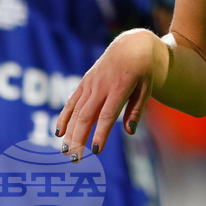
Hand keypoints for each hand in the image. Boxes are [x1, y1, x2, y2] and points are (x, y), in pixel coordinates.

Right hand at [55, 29, 159, 161]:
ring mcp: (91, 83)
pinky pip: (72, 101)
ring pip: (76, 110)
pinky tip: (59, 133)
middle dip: (80, 138)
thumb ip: (137, 109)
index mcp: (120, 88)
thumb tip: (130, 131)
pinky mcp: (84, 82)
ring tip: (66, 152)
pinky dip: (64, 117)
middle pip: (87, 115)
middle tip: (75, 159)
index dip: (100, 133)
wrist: (131, 46)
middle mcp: (102, 86)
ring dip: (70, 132)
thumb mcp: (146, 88)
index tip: (96, 151)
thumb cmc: (142, 70)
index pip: (107, 115)